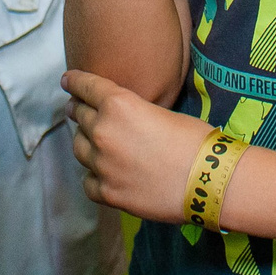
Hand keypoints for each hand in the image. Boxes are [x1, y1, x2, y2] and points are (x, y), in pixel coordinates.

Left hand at [64, 68, 214, 223]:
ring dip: (84, 141)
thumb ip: (132, 112)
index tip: (67, 80)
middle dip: (78, 110)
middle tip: (77, 109)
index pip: (85, 87)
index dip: (74, 82)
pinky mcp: (107, 193)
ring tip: (92, 141)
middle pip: (78, 116)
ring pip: (78, 148)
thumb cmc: (195, 139)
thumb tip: (123, 119)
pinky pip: (87, 181)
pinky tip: (103, 173)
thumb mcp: (160, 111)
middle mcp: (103, 132)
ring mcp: (102, 165)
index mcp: (119, 105)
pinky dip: (93, 175)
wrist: (208, 180)